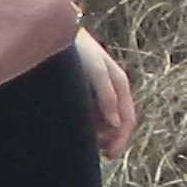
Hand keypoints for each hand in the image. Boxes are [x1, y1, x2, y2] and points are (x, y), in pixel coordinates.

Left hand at [75, 33, 137, 159]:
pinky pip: (93, 112)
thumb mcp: (97, 73)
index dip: (121, 139)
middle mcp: (113, 89)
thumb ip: (108, 97)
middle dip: (111, 139)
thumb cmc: (79, 51)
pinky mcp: (86, 89)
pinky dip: (90, 123)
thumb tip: (116, 125)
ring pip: (106, 119)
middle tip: (98, 152)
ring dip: (100, 132)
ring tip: (86, 141)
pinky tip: (80, 127)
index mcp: (120, 85)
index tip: (109, 154)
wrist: (58, 32)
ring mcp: (100, 90)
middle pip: (118, 122)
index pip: (128, 119)